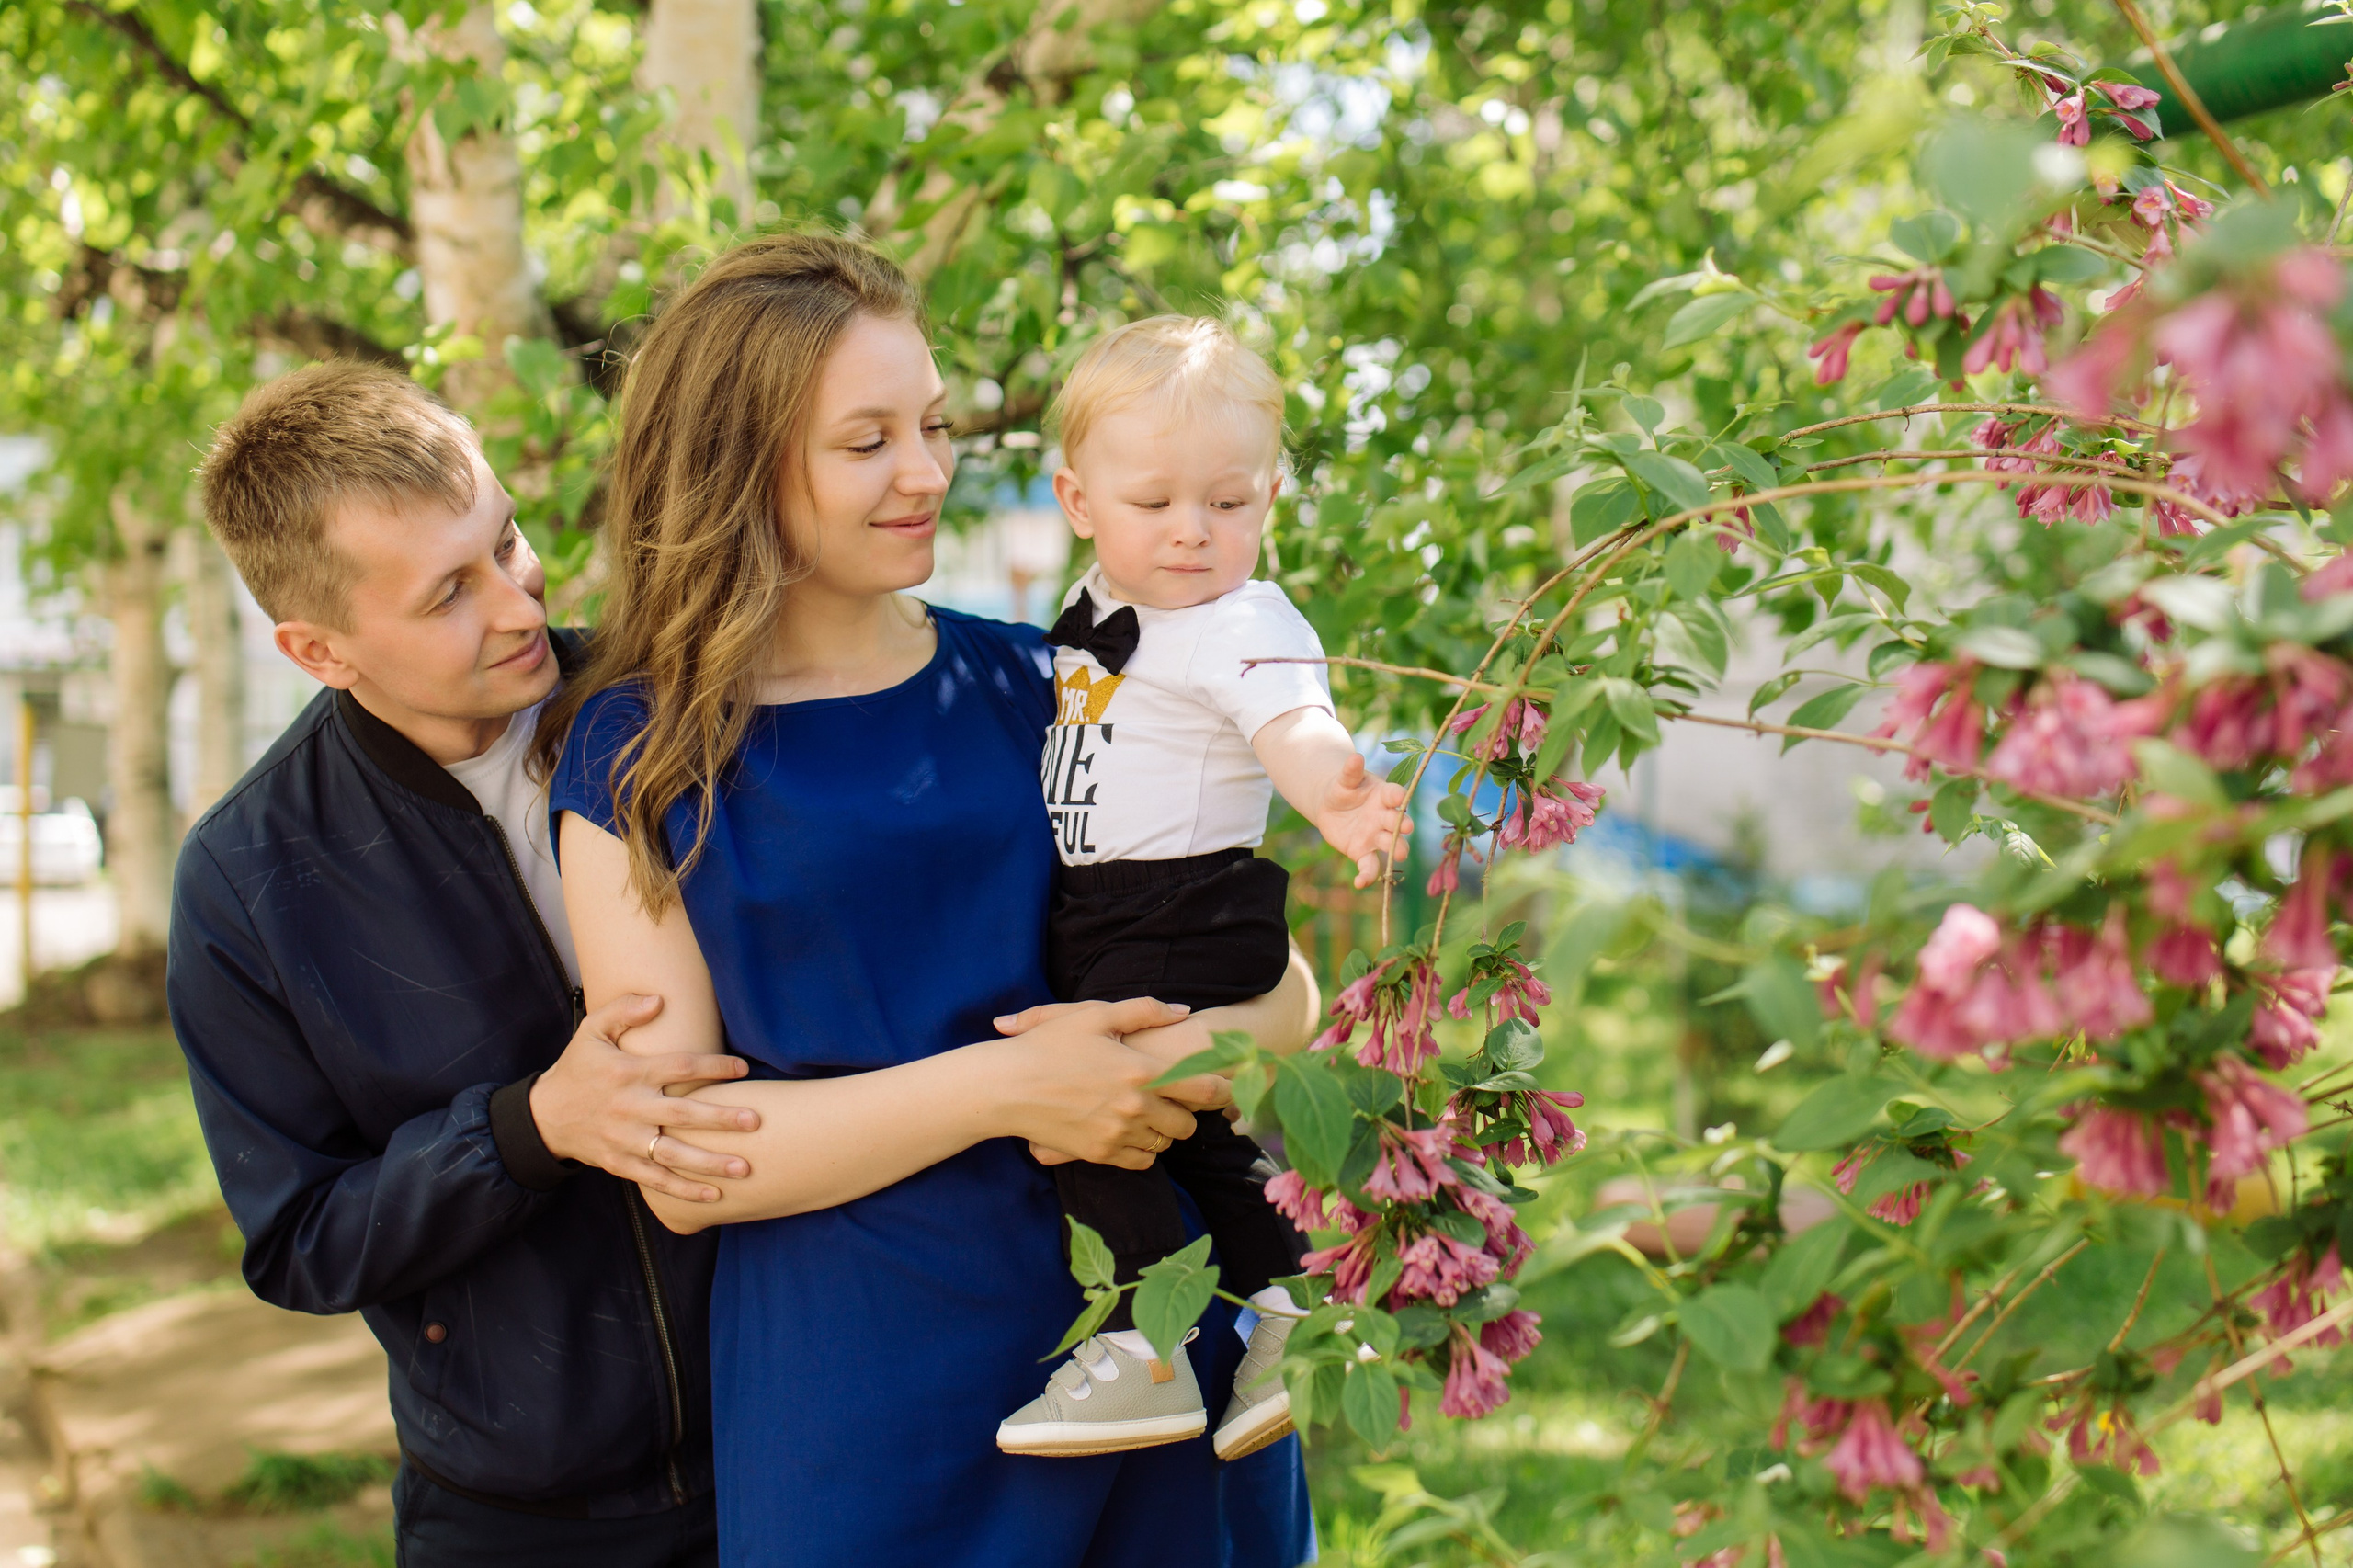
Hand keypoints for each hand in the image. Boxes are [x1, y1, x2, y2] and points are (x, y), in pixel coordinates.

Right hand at [528, 993, 762, 1202]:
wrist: (543, 1116)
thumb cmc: (577, 1069)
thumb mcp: (591, 1031)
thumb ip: (623, 1010)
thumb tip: (658, 999)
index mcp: (629, 1073)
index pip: (679, 1067)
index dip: (713, 1067)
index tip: (742, 1069)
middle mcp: (630, 1107)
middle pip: (682, 1113)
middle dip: (720, 1118)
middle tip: (755, 1121)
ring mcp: (625, 1139)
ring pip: (673, 1153)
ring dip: (710, 1163)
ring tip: (744, 1167)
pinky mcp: (620, 1163)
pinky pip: (656, 1179)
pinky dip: (683, 1190)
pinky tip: (714, 1196)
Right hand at [983, 997, 1228, 1168]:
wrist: (1006, 1087)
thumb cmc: (1049, 1045)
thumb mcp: (1094, 1015)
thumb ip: (1144, 1010)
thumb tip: (1183, 1011)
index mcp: (1141, 1071)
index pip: (1204, 1090)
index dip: (1223, 1090)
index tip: (1226, 1088)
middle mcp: (1136, 1108)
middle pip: (1188, 1123)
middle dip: (1188, 1112)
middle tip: (1177, 1099)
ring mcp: (1118, 1135)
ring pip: (1165, 1143)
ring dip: (1164, 1130)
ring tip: (1149, 1112)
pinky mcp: (1100, 1154)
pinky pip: (1142, 1161)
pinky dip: (1143, 1149)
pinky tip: (1130, 1131)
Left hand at [1314, 751, 1413, 887]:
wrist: (1331, 806)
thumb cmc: (1343, 788)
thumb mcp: (1345, 779)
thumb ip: (1350, 771)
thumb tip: (1354, 757)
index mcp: (1385, 795)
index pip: (1396, 795)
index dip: (1398, 797)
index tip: (1399, 797)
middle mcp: (1386, 818)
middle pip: (1398, 823)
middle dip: (1403, 826)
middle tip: (1405, 828)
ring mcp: (1377, 836)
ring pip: (1391, 846)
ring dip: (1397, 850)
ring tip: (1398, 857)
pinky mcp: (1363, 852)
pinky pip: (1370, 866)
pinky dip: (1367, 876)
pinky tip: (1359, 883)